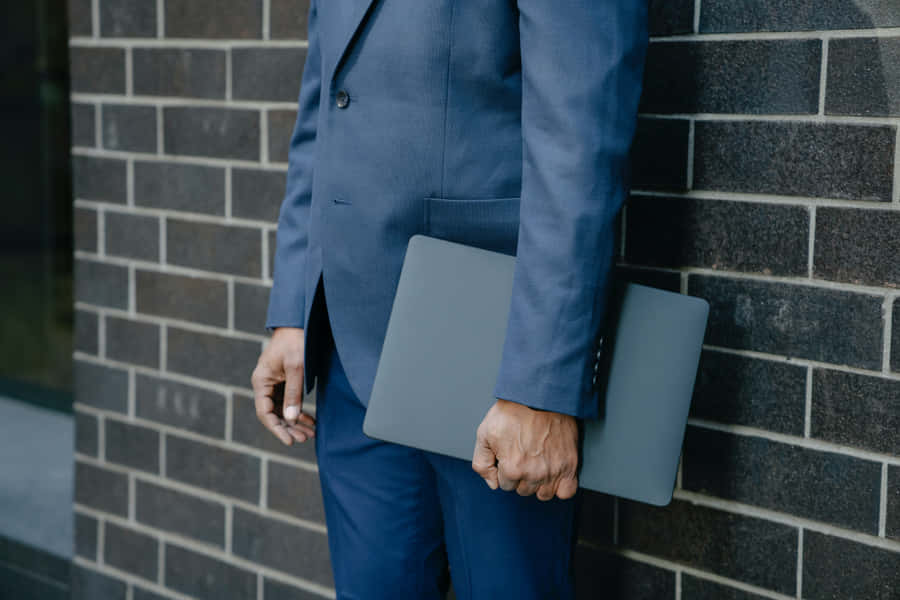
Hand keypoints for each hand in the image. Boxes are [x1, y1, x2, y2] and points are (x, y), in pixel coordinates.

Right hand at [250, 327, 315, 444]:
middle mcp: (265, 384)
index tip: (290, 441)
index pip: (265, 412)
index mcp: (261, 381)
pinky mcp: (284, 382)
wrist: (299, 323)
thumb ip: (294, 393)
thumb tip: (291, 419)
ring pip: (283, 410)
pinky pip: (289, 402)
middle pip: (274, 414)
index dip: (277, 429)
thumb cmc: (296, 342)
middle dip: (289, 428)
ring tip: (310, 434)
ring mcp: (274, 384)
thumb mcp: (296, 367)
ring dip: (295, 423)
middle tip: (305, 439)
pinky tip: (310, 422)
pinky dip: (299, 412)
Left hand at [471, 399, 578, 500]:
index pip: (504, 484)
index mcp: (511, 469)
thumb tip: (493, 484)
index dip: (505, 468)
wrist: (540, 396)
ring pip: (543, 493)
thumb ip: (482, 463)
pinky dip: (561, 487)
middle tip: (524, 453)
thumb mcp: (485, 433)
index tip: (510, 453)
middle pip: (523, 490)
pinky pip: (566, 492)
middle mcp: (533, 475)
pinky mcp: (570, 465)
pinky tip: (553, 473)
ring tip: (537, 462)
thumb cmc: (512, 412)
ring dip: (539, 482)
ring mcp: (553, 471)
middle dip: (521, 475)